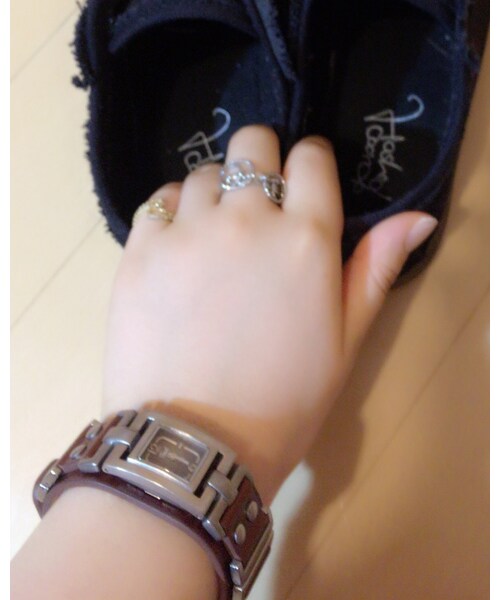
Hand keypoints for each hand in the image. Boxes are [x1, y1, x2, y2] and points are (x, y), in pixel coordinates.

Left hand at [103, 126, 436, 503]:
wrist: (197, 442)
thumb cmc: (283, 399)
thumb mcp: (346, 342)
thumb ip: (376, 270)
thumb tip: (417, 217)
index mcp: (304, 240)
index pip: (311, 159)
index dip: (310, 165)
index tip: (303, 185)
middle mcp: (246, 220)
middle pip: (252, 144)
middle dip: (260, 160)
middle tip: (256, 202)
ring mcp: (187, 232)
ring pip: (203, 173)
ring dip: (215, 193)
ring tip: (214, 236)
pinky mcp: (140, 250)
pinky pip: (159, 201)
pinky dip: (173, 213)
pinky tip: (178, 248)